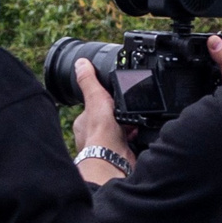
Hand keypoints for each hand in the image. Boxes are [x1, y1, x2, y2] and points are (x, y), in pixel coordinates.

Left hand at [71, 60, 134, 182]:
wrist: (113, 159)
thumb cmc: (100, 133)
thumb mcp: (95, 98)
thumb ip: (89, 81)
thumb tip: (81, 63)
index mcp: (84, 123)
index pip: (95, 108)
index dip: (104, 101)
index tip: (113, 97)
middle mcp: (94, 136)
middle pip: (109, 118)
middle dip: (119, 114)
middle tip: (127, 109)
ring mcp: (108, 146)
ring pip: (121, 130)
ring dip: (129, 125)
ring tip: (134, 121)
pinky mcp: (122, 153)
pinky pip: (131, 141)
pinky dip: (137, 136)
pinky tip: (139, 132)